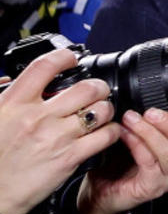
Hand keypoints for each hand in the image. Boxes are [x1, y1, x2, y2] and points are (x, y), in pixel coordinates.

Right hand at [0, 50, 119, 213]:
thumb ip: (5, 96)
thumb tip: (11, 80)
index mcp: (14, 103)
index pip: (44, 67)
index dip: (63, 57)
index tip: (71, 59)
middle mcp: (38, 116)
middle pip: (85, 88)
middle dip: (98, 86)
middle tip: (97, 91)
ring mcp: (57, 136)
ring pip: (100, 110)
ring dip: (106, 109)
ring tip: (101, 113)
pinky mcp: (71, 157)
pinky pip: (106, 136)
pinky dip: (112, 131)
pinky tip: (106, 132)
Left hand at [76, 108, 167, 213]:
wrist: (102, 191)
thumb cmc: (121, 162)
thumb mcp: (140, 136)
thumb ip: (151, 122)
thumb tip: (148, 96)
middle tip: (150, 111)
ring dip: (150, 132)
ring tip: (131, 119)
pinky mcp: (152, 187)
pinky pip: (149, 162)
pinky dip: (137, 144)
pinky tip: (125, 134)